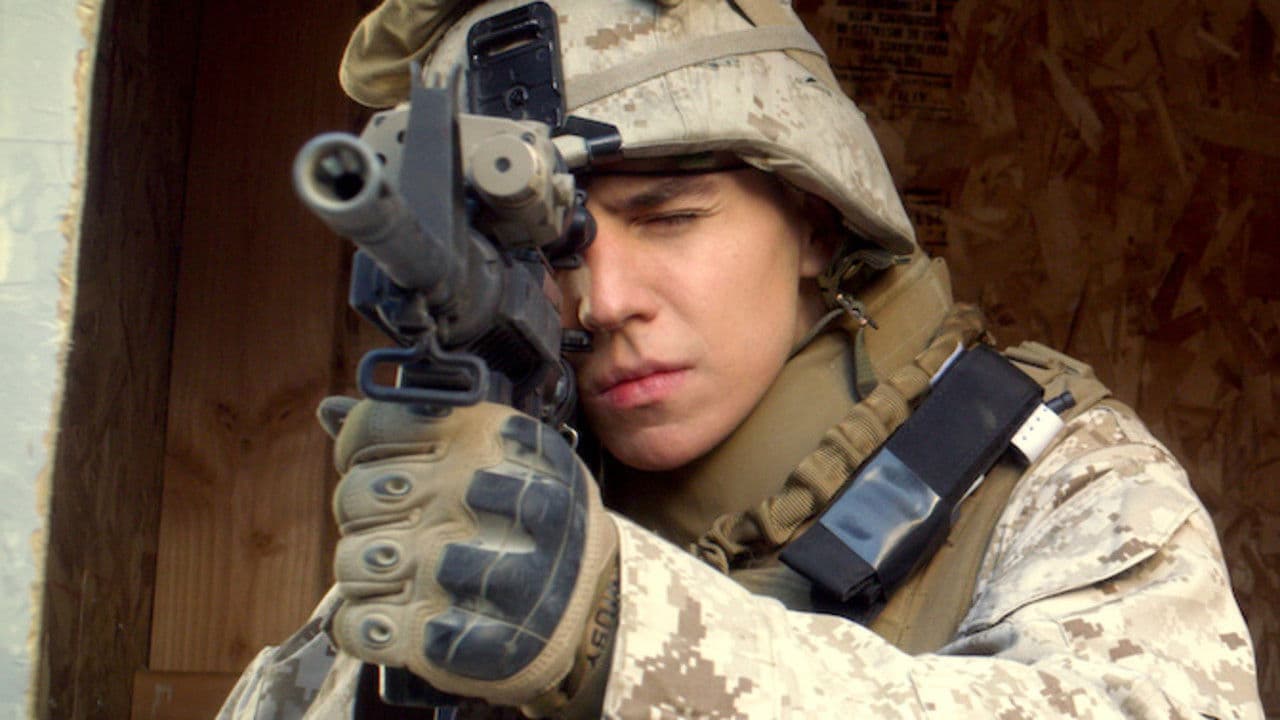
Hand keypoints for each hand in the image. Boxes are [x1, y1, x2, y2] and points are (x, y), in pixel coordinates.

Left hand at [320, 399, 617, 709]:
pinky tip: (401, 610)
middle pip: (356, 495)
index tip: (382, 461)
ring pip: (353, 561)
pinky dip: (368, 622)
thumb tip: (331, 409)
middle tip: (401, 521)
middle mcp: (477, 495)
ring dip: (368, 569)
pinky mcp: (447, 638)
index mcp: (490, 436)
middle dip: (365, 511)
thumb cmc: (530, 515)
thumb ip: (413, 427)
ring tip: (406, 569)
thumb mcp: (495, 448)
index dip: (362, 446)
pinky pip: (360, 624)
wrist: (591, 600)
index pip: (378, 425)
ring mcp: (462, 571)